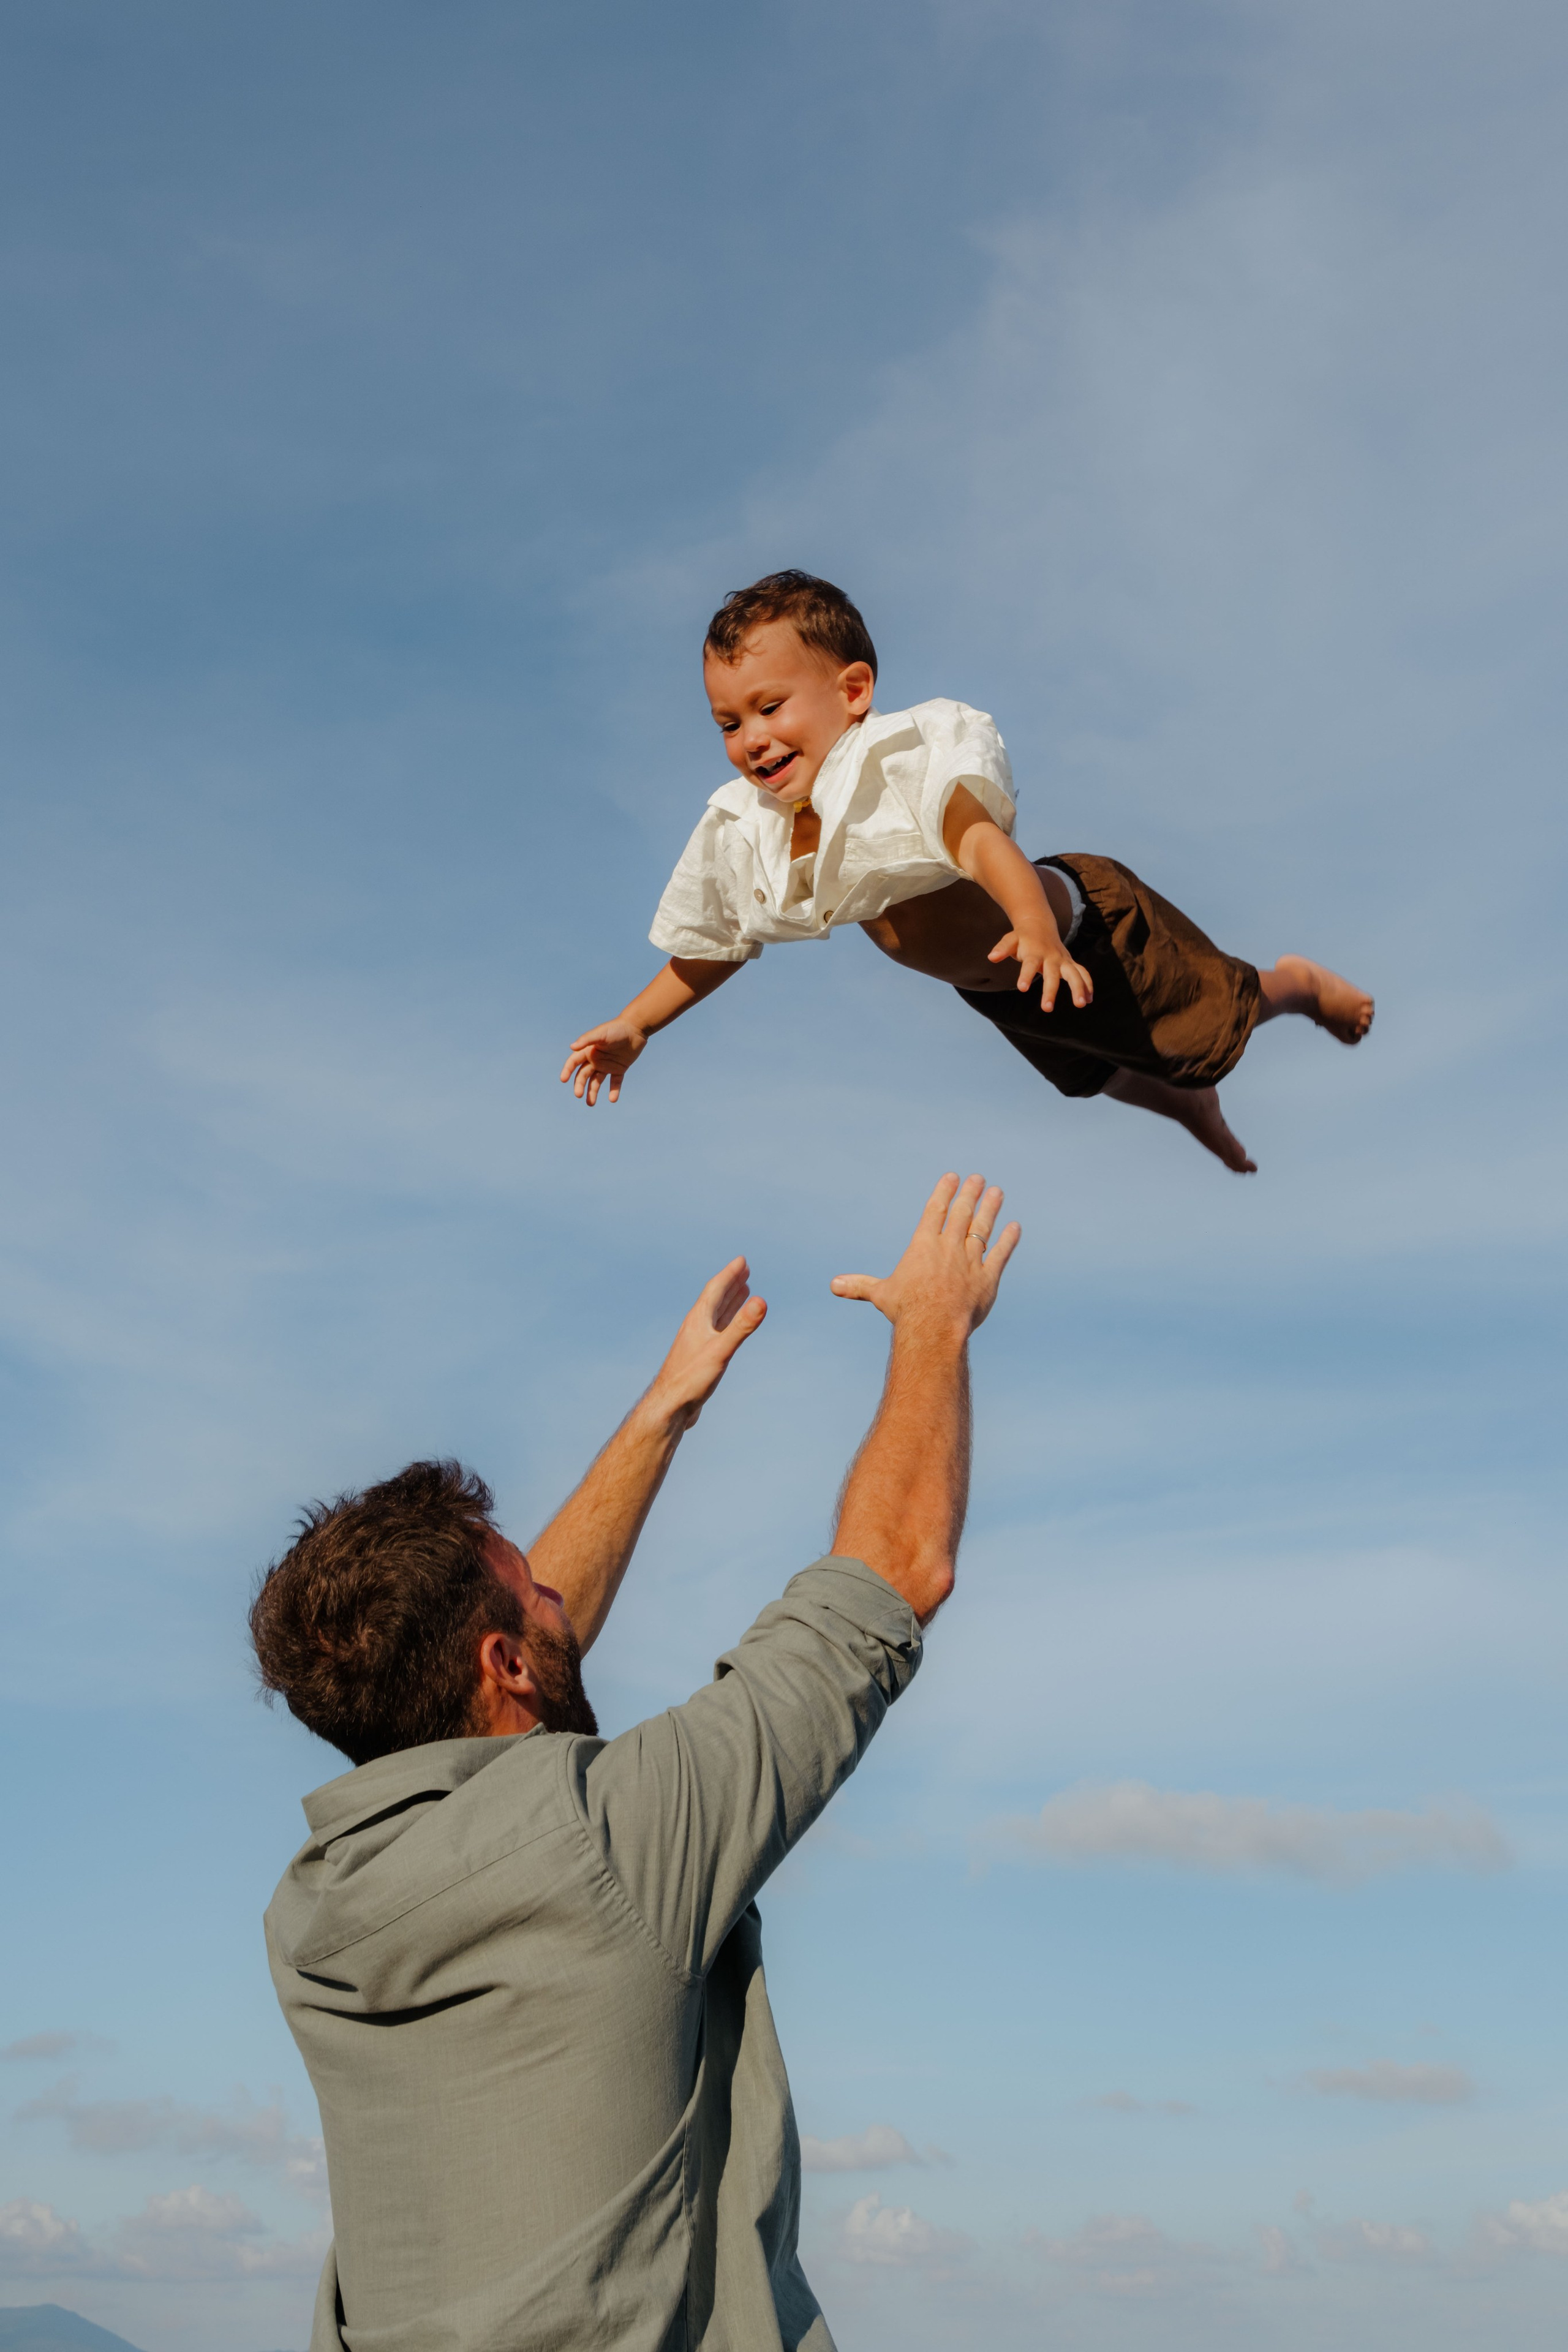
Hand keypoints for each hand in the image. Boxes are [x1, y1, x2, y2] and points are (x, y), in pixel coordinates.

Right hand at [561, 1020, 647, 1105]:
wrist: (636, 1029)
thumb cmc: (616, 1028)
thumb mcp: (601, 1033)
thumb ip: (587, 1039)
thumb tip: (572, 1047)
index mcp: (588, 1051)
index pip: (574, 1062)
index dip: (567, 1070)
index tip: (563, 1080)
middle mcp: (595, 1059)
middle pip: (583, 1075)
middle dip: (579, 1085)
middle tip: (578, 1095)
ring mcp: (607, 1065)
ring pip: (596, 1082)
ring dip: (592, 1092)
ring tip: (591, 1104)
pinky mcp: (619, 1069)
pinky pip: (615, 1082)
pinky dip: (613, 1091)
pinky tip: (612, 1099)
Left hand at [645, 1257, 767, 1427]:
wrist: (669, 1407)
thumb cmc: (691, 1379)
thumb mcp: (721, 1351)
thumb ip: (741, 1326)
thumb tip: (761, 1301)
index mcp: (698, 1320)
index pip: (715, 1289)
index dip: (729, 1274)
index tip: (742, 1261)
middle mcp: (696, 1327)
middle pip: (715, 1299)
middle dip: (731, 1283)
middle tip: (744, 1269)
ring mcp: (697, 1342)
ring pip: (716, 1315)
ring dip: (729, 1301)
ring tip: (742, 1291)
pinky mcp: (700, 1357)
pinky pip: (717, 1331)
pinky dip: (727, 1322)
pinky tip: (728, 1328)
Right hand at [831, 1174, 1019, 1336]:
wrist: (933, 1326)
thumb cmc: (905, 1310)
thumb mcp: (880, 1294)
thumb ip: (860, 1286)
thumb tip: (833, 1285)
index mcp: (923, 1246)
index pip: (935, 1211)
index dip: (944, 1192)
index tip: (952, 1177)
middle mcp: (948, 1247)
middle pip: (961, 1214)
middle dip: (970, 1194)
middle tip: (979, 1179)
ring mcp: (969, 1261)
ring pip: (982, 1229)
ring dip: (990, 1209)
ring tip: (997, 1193)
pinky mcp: (986, 1279)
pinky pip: (1000, 1254)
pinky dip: (1009, 1240)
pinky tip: (1015, 1227)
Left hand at [989, 927, 1093, 1006]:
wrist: (1040, 925)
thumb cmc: (1023, 938)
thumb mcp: (1011, 940)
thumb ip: (1002, 948)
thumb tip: (991, 957)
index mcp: (1035, 952)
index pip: (1030, 965)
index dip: (1026, 976)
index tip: (1022, 988)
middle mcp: (1051, 957)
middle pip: (1053, 974)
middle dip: (1051, 991)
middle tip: (1047, 1009)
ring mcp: (1063, 960)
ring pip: (1074, 974)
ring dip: (1079, 988)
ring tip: (1080, 1005)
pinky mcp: (1071, 964)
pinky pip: (1082, 973)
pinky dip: (1088, 985)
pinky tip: (1089, 999)